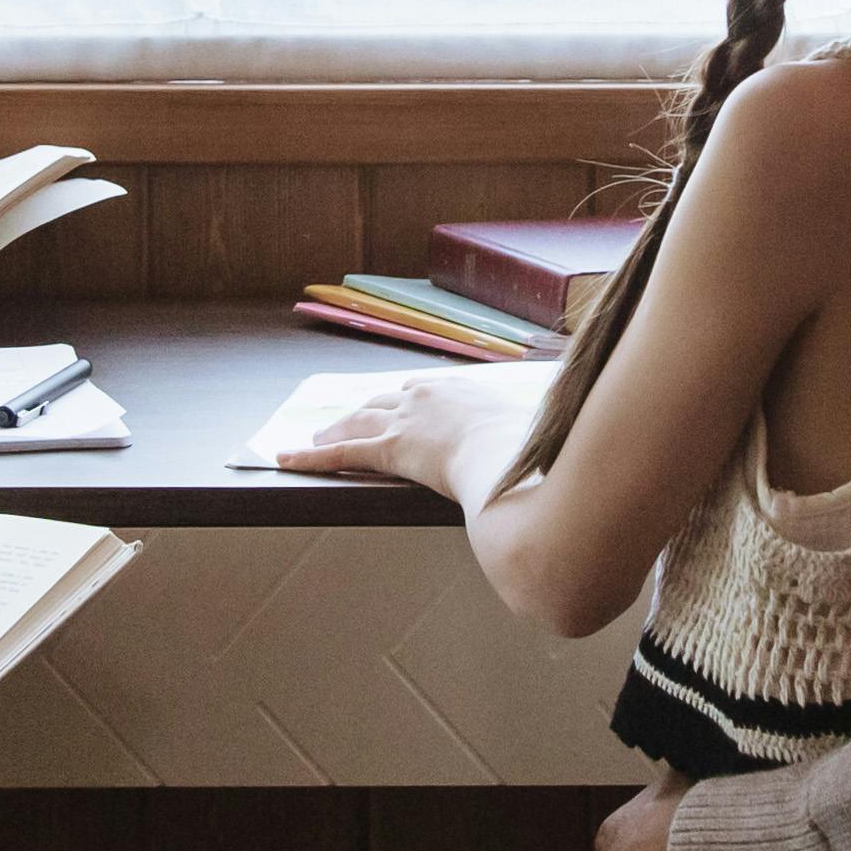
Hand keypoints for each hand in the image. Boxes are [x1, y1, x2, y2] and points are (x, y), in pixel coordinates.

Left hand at [276, 363, 552, 502]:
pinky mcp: (387, 449)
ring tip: (318, 437)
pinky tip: (285, 460)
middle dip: (367, 410)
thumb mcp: (543, 436)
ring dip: (336, 430)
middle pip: (386, 400)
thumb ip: (539, 442)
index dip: (407, 401)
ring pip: (359, 422)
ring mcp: (405, 421)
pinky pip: (339, 454)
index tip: (402, 406)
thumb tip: (566, 452)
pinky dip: (309, 458)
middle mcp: (427, 398)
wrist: (509, 456)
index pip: (425, 392)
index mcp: (461, 391)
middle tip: (352, 420)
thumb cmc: (532, 451)